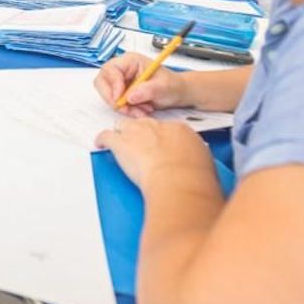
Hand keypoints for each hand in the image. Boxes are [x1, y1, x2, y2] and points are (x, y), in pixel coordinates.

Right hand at [93, 52, 187, 116]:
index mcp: (131, 61)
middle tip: (126, 108)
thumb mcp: (164, 86)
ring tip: (139, 110)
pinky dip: (125, 110)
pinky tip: (139, 111)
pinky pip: (114, 103)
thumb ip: (148, 90)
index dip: (113, 84)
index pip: (110, 69)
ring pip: (107, 94)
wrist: (177, 93)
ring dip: (121, 106)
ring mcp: (120, 81)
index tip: (120, 98)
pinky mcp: (121, 92)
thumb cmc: (172, 85)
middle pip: (102, 81)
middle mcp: (122, 69)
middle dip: (112, 98)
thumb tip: (130, 96)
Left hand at [95, 117, 212, 188]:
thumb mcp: (202, 161)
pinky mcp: (121, 143)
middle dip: (141, 134)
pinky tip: (100, 143)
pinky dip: (102, 139)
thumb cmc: (192, 174)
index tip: (160, 147)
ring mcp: (137, 132)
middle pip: (143, 124)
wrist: (178, 178)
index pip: (165, 129)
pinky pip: (106, 136)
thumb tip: (194, 163)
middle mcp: (155, 126)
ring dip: (121, 134)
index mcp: (178, 129)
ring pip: (123, 125)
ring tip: (120, 143)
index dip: (160, 139)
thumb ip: (194, 157)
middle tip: (141, 147)